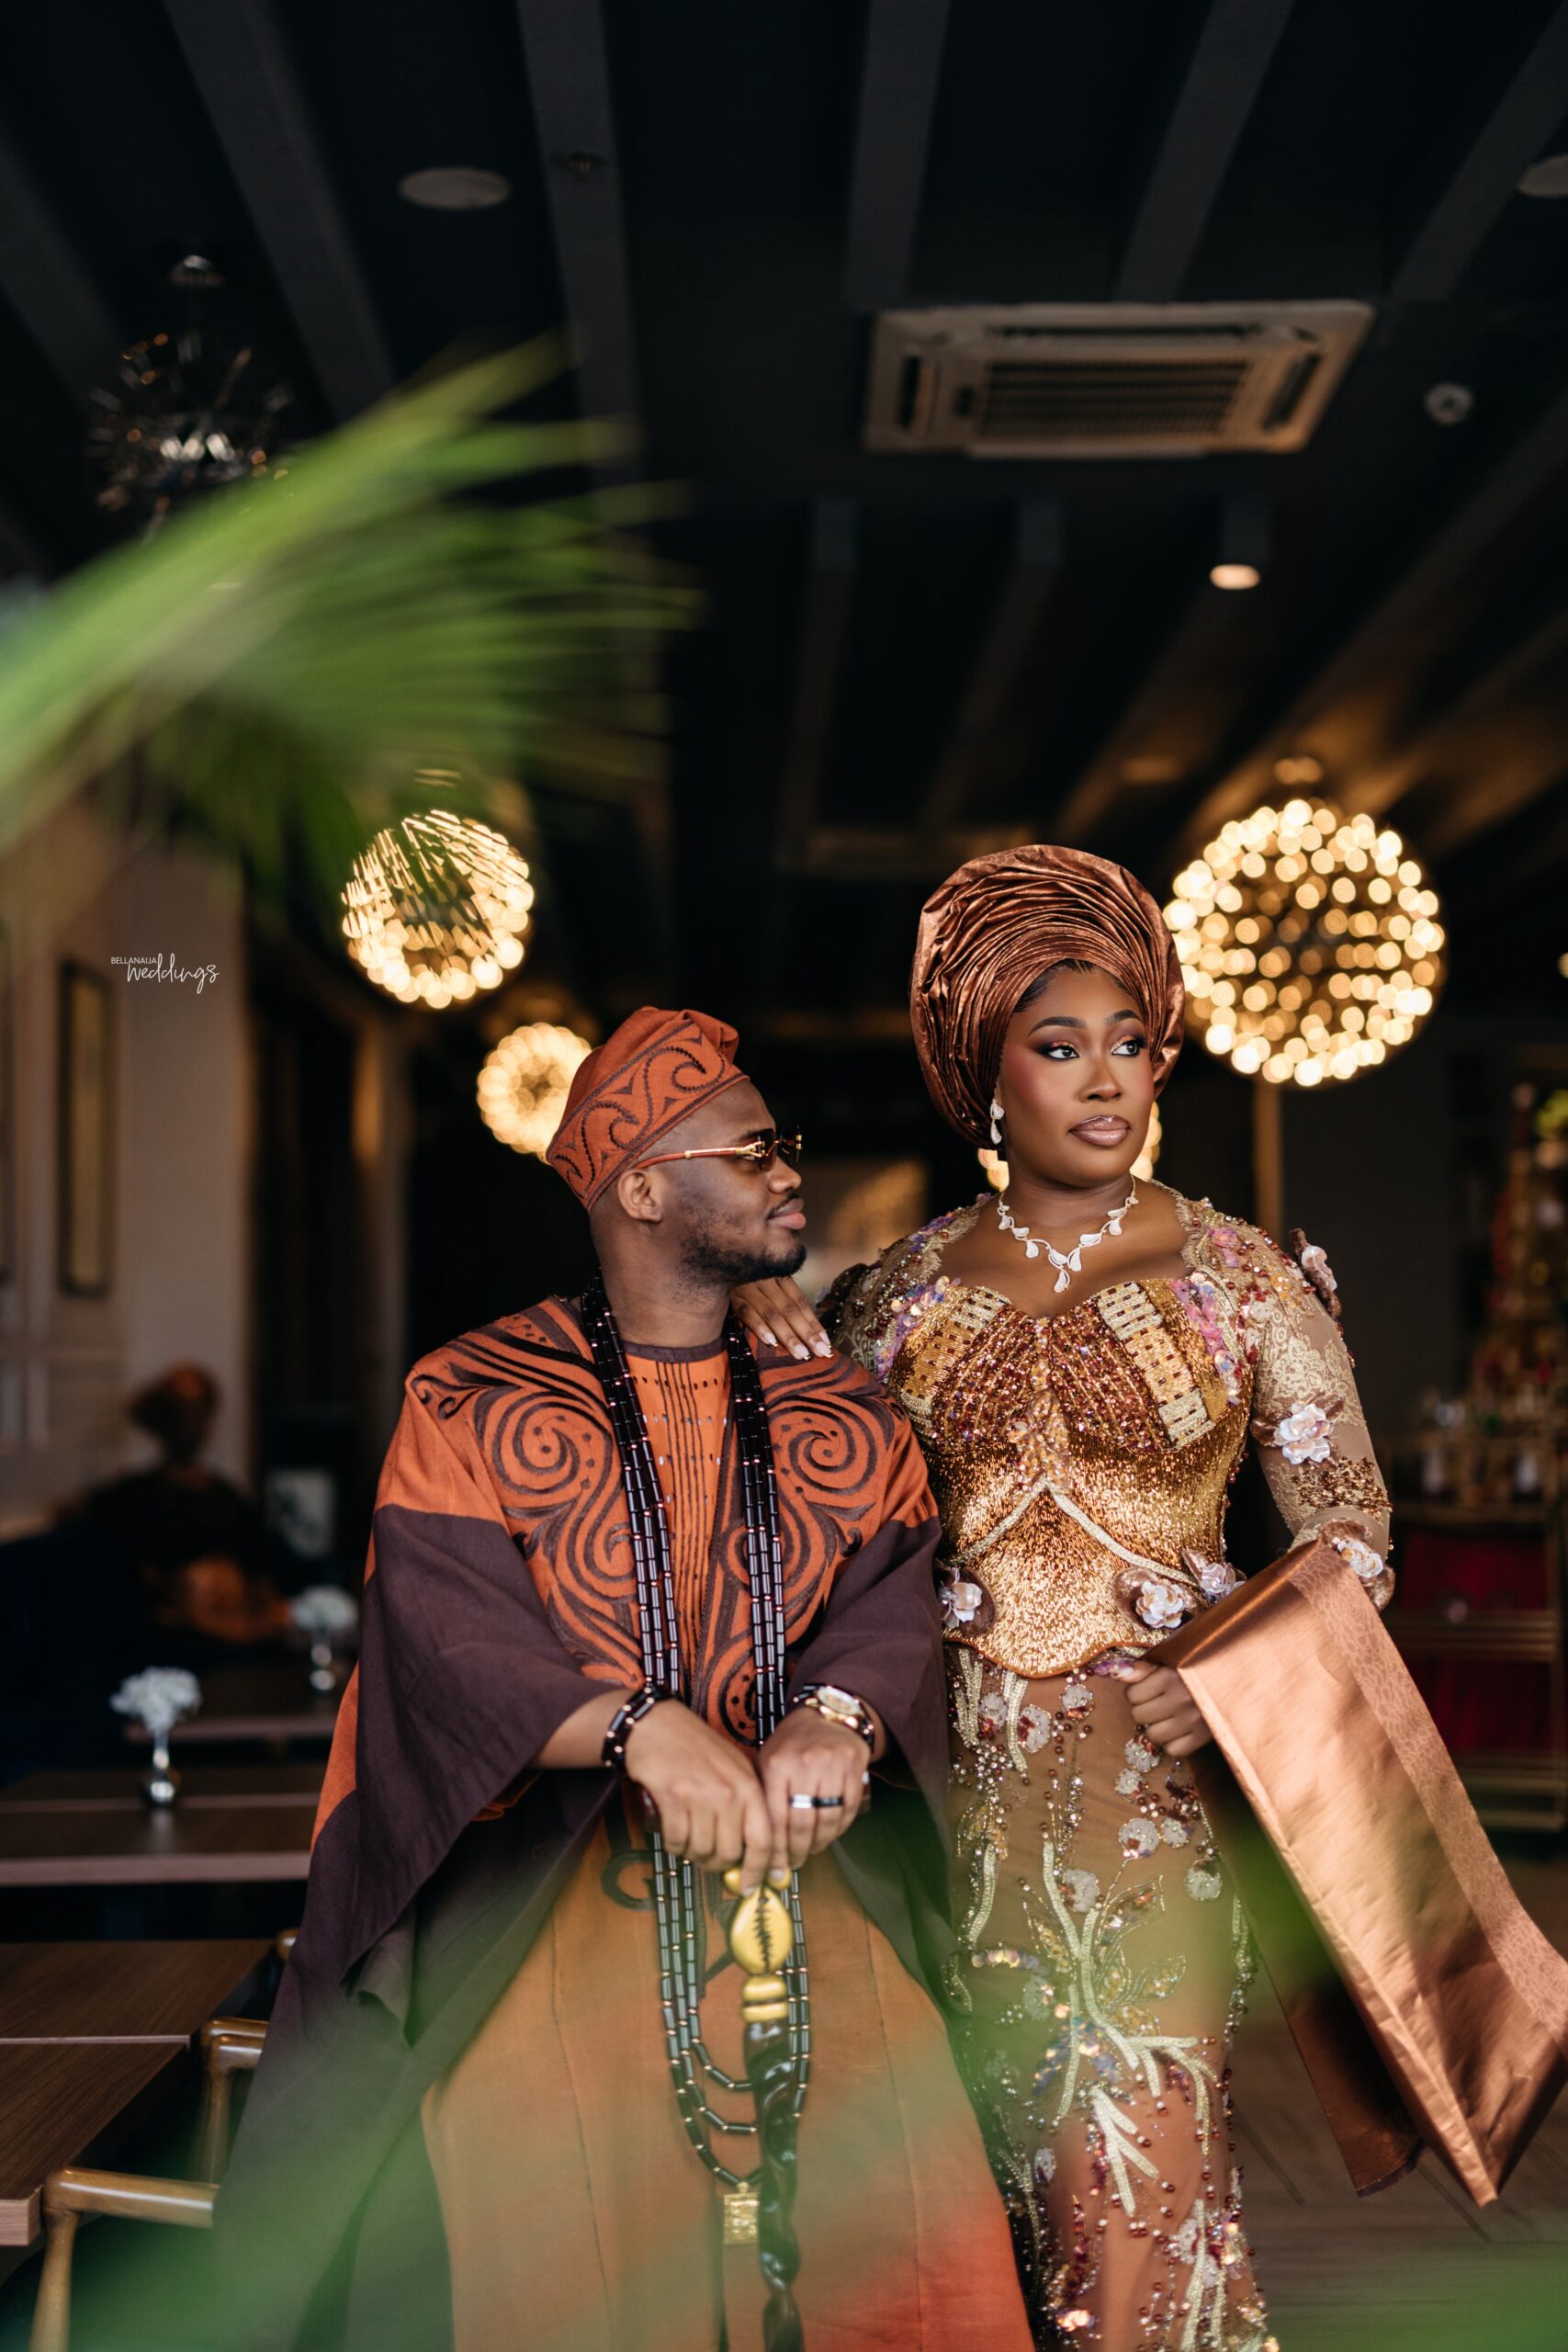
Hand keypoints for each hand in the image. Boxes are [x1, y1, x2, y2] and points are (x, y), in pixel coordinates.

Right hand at [622, 1702, 773, 1885]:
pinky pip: (676, 1841)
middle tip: (706, 1857)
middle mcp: (729, 1791)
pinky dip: (673, 1844)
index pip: (762, 1840)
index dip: (757, 1869)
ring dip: (692, 1853)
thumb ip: (743, 1807)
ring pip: (701, 1850)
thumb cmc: (696, 1749)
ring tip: (687, 1837)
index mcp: (749, 1785)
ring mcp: (701, 1794)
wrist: (656, 1724)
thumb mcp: (732, 1769)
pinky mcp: (673, 1797)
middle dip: (716, 1863)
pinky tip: (672, 1830)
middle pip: (729, 1852)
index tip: (749, 1886)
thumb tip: (747, 1855)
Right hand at [731, 1277, 831, 1362]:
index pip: (800, 1302)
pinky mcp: (730, 1295)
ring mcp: (747, 1286)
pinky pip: (746, 1312)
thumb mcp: (765, 1281)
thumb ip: (781, 1297)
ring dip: (787, 1335)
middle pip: (790, 1309)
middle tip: (821, 1352)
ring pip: (772, 1313)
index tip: (826, 1342)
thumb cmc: (742, 1276)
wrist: (713, 1258)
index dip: (813, 1322)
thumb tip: (807, 1326)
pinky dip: (759, 1326)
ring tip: (801, 1354)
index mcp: (777, 1276)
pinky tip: (771, 1342)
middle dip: (807, 1333)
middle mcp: (765, 1279)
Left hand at [758, 1707, 871, 1870]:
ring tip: (809, 1851)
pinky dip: (838, 1830)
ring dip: (818, 1844)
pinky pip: (847, 1811)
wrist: (826, 1717)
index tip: (774, 1868)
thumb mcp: (767, 1761)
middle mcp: (804, 1763)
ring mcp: (832, 1765)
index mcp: (777, 1764)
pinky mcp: (855, 1768)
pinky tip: (827, 1835)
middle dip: (796, 1851)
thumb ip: (761, 1799)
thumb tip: (753, 1846)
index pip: (775, 1818)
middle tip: (793, 1863)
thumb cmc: (791, 1746)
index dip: (775, 1849)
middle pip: (801, 1824)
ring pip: (826, 1821)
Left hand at [1122, 1664, 1212, 1759]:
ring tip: (1167, 1715)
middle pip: (1139, 1716)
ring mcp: (1194, 1721)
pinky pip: (1174, 1750)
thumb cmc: (1200, 1664)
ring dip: (1156, 1726)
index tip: (1149, 1688)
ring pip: (1153, 1735)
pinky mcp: (1205, 1737)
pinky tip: (1178, 1729)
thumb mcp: (1174, 1657)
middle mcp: (1182, 1699)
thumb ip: (1145, 1666)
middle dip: (1144, 1708)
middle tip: (1157, 1702)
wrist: (1237, 1677)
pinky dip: (1172, 1742)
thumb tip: (1118, 1674)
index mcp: (1171, 1676)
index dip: (1137, 1691)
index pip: (1132, 1695)